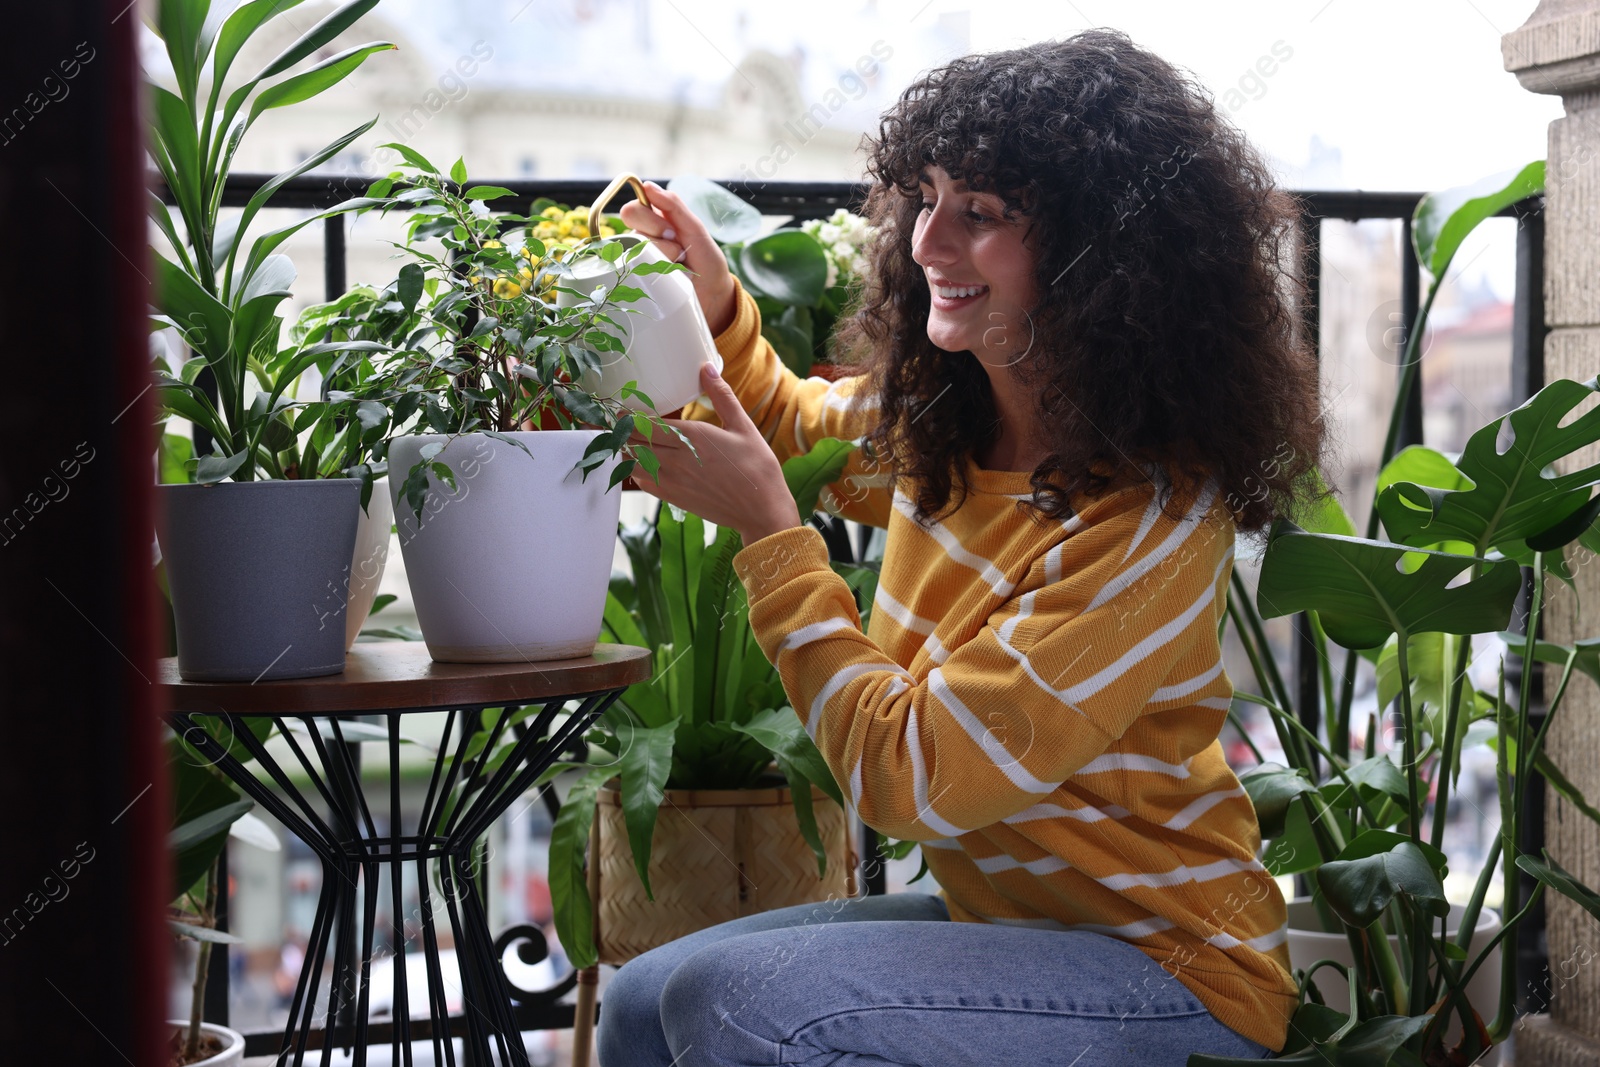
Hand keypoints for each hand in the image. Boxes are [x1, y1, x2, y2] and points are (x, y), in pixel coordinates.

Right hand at [618, 182, 739, 334]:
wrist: (712, 293)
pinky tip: (669, 277)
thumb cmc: (705, 258)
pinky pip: (634, 271)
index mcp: (653, 219)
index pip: (633, 209)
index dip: (651, 219)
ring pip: (635, 248)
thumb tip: (647, 185)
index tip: (672, 231)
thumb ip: (672, 205)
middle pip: (629, 225)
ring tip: (678, 265)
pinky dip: (657, 273)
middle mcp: (641, 237)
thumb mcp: (694, 228)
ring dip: (663, 258)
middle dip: (658, 237)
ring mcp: (637, 259)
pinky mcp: (637, 280)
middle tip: (678, 249)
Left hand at [626, 362, 800, 544]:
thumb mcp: (742, 425)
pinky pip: (642, 482)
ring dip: (626, 451)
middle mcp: (675, 459)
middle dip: (621, 432)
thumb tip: (707, 368)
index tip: (620, 409)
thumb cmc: (757, 467)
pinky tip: (641, 463)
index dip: (627, 416)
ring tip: (625, 441)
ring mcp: (671, 481)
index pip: (645, 424)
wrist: (762, 510)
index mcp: (691, 437)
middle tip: (615, 422)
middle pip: (633, 443)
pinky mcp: (672, 498)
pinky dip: (635, 471)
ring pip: (632, 463)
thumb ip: (721, 396)